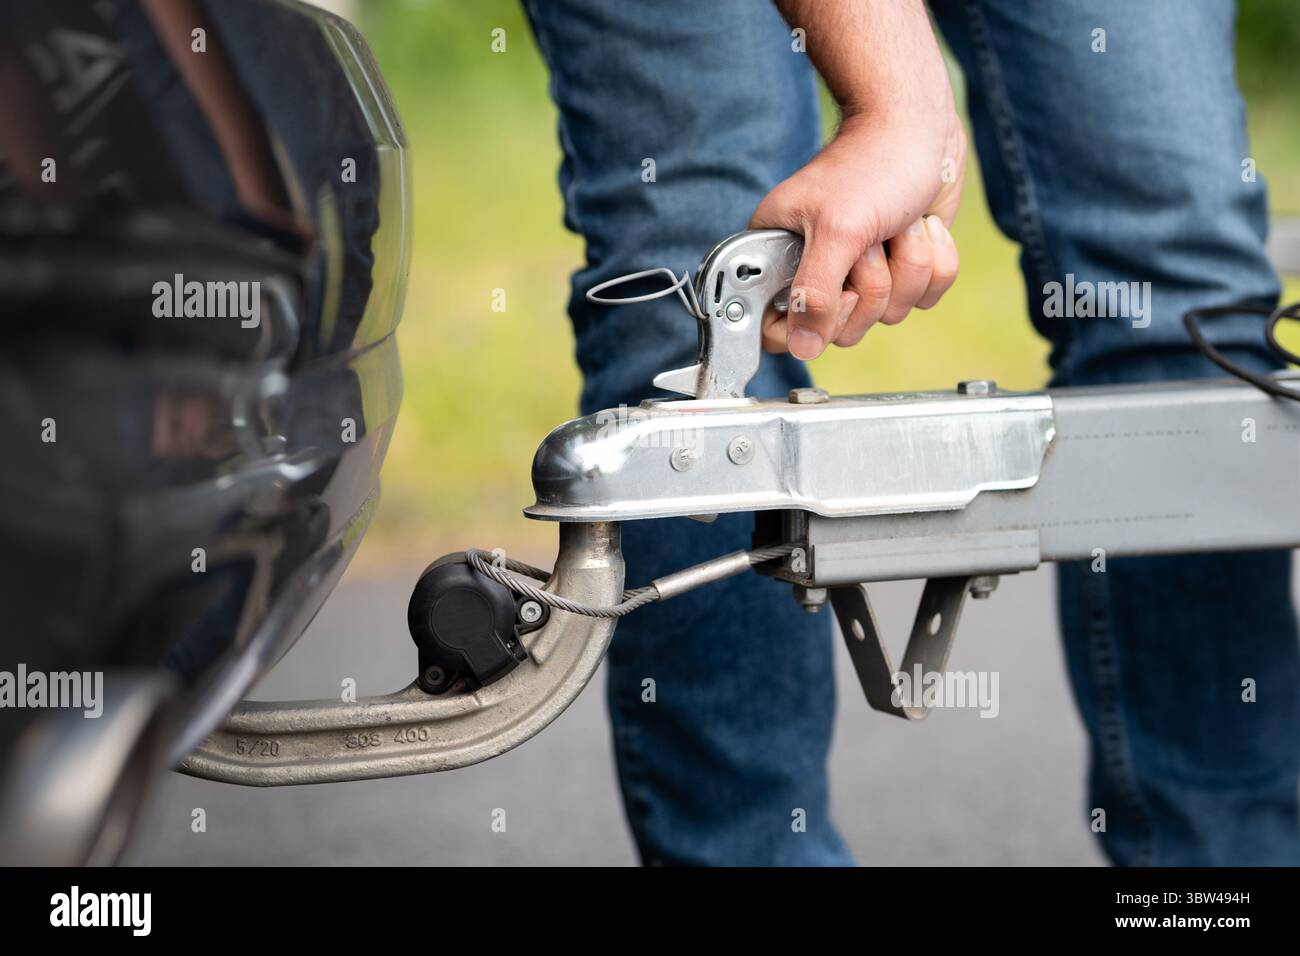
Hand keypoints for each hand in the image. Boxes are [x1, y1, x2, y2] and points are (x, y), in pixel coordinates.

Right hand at [750, 32, 965, 358]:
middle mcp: (816, 271)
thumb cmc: (873, 163)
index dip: (811, 321)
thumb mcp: (838, 231)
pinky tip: (920, 228)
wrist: (921, 126)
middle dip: (873, 284)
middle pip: (843, 329)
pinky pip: (925, 297)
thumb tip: (803, 348)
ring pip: (889, 313)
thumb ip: (814, 295)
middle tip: (871, 241)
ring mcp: (860, 273)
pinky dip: (933, 262)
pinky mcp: (900, 267)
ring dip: (907, 266)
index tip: (835, 290)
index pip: (778, 329)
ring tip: (896, 225)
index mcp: (779, 258)